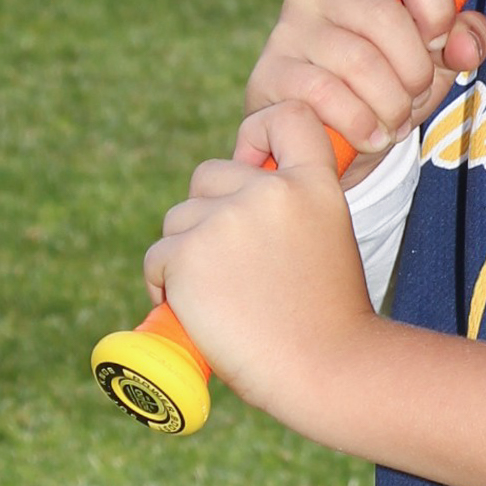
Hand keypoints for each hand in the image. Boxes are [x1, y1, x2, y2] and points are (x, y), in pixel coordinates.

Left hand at [146, 102, 380, 434]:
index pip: (286, 116)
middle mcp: (270, 191)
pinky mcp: (187, 254)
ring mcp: (225, 220)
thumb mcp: (326, 242)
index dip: (260, 133)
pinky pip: (157, 257)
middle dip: (208, 213)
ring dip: (185, 252)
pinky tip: (194, 310)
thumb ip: (290, 211)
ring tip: (216, 297)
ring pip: (178, 219)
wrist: (326, 369)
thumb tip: (235, 202)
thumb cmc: (328, 320)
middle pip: (209, 175)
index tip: (254, 162)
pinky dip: (165, 283)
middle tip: (230, 267)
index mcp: (314, 184)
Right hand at [240, 0, 485, 174]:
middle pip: (387, 18)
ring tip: (395, 122)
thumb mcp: (431, 58)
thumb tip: (464, 46)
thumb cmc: (383, 84)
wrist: (324, 138)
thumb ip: (463, 40)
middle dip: (415, 71)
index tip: (438, 44)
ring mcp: (287, 30)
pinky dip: (362, 124)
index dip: (437, 6)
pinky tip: (371, 137)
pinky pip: (326, 96)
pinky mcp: (269, 73)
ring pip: (360, 63)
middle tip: (414, 98)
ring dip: (391, 105)